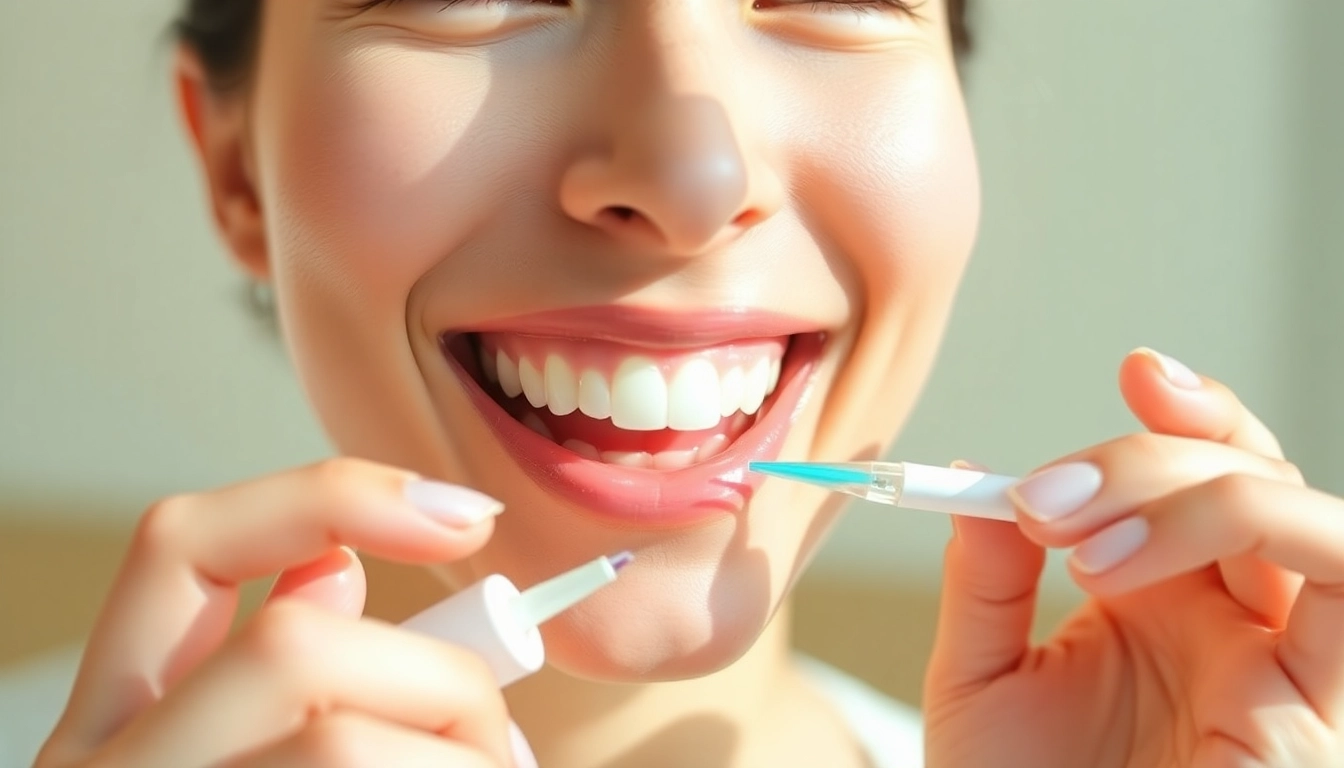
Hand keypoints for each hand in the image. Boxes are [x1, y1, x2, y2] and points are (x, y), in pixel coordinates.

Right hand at [34, 459, 529, 767]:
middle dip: (441, 680)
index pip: (182, 542)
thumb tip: (336, 569)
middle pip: (291, 644)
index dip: (331, 498)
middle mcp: (102, 767)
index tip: (467, 515)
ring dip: (460, 758)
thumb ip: (284, 667)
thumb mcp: (257, 752)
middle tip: (503, 741)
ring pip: (340, 742)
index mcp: (113, 720)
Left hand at [924, 349, 1343, 766]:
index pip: (1206, 474)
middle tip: (1047, 496)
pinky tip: (1133, 569)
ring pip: (1307, 514)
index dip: (1188, 415)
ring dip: (1199, 493)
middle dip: (1160, 452)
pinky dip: (1262, 531)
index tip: (1133, 374)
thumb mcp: (980, 683)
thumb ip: (984, 582)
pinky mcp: (1325, 709)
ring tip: (1083, 543)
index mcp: (1161, 597)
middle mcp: (1234, 620)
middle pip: (1255, 475)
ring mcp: (1288, 662)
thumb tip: (974, 480)